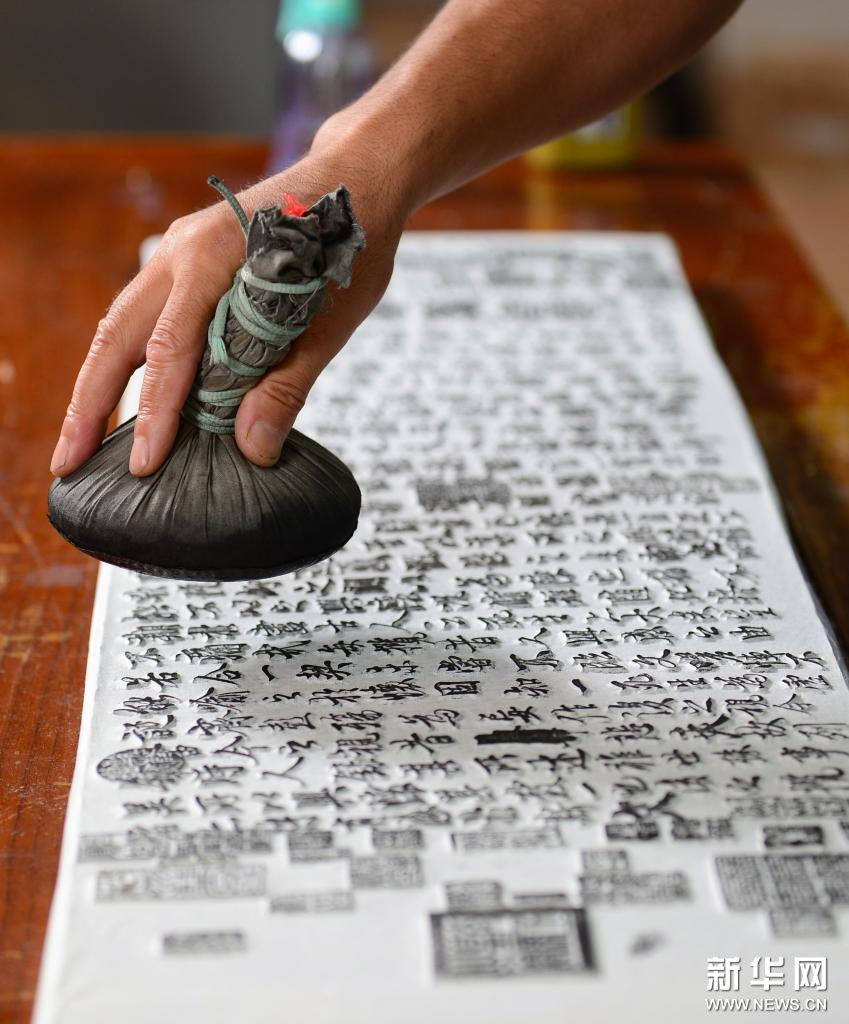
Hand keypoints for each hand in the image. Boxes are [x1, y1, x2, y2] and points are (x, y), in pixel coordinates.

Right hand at [51, 143, 405, 477]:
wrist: (356, 180)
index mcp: (213, 261)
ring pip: (122, 326)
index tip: (145, 464)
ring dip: (98, 384)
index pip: (171, 351)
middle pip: (117, 337)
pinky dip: (130, 361)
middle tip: (68, 463)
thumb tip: (252, 448)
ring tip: (82, 440)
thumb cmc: (347, 245)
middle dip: (89, 404)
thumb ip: (287, 384)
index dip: (157, 414)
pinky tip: (125, 396)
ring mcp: (179, 253)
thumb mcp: (330, 321)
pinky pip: (145, 316)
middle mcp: (181, 253)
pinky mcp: (189, 262)